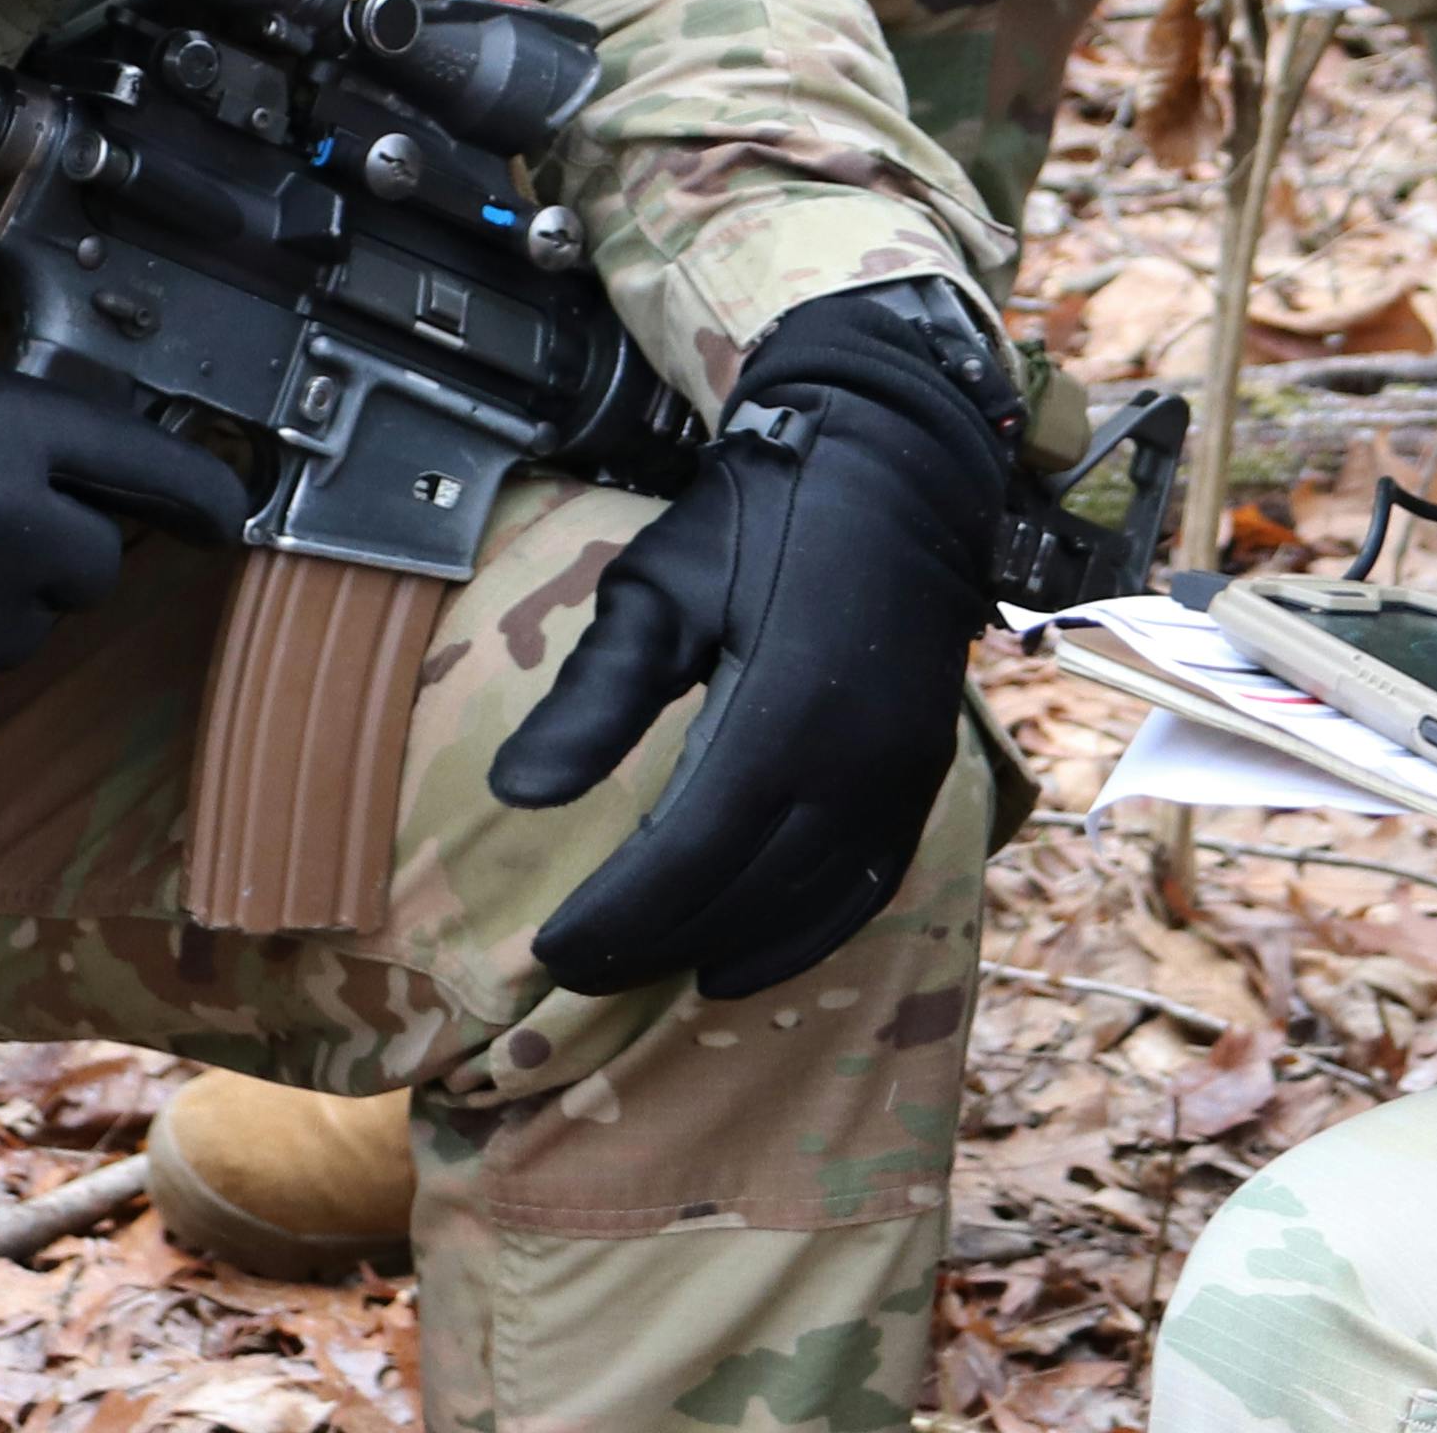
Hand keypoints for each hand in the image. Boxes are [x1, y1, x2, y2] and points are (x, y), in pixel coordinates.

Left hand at [492, 281, 1017, 999]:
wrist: (895, 468)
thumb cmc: (760, 519)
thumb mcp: (659, 590)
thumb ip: (593, 698)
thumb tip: (512, 794)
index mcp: (776, 717)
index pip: (681, 861)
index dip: (615, 919)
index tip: (551, 951)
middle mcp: (849, 766)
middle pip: (740, 896)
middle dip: (654, 944)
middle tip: (582, 968)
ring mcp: (898, 778)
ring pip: (805, 905)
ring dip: (725, 948)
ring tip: (651, 967)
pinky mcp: (924, 776)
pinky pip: (868, 887)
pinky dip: (806, 934)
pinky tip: (747, 955)